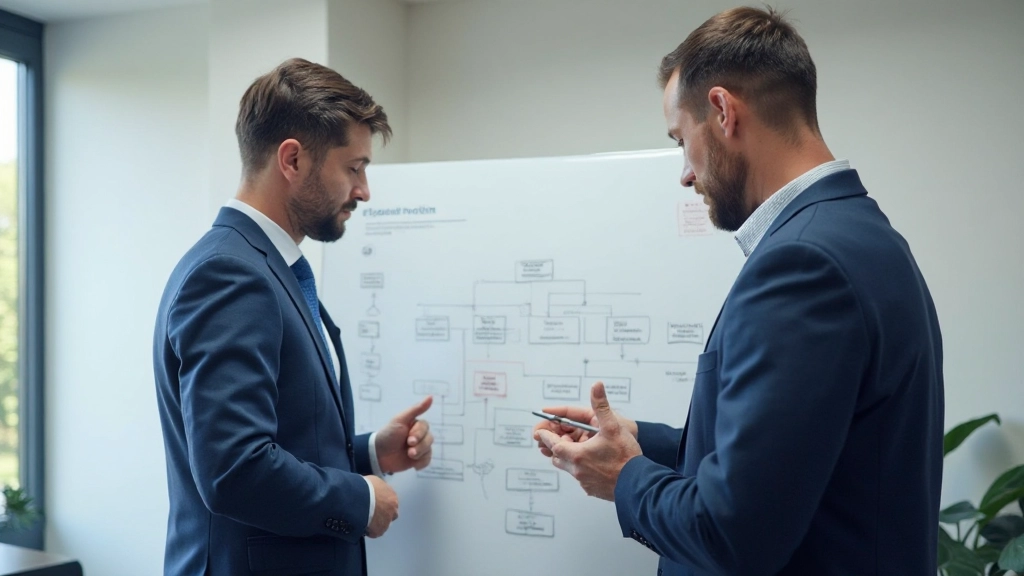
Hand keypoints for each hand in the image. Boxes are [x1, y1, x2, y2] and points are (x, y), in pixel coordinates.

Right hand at [365, 475, 397, 537]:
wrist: (359, 499)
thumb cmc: (364, 487)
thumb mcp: (373, 482)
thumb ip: (377, 489)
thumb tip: (373, 491)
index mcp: (393, 496)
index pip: (391, 502)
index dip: (383, 504)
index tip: (375, 505)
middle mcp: (393, 509)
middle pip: (391, 514)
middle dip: (384, 514)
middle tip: (372, 514)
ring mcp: (387, 521)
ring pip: (384, 524)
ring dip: (377, 523)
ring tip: (365, 521)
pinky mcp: (379, 531)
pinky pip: (375, 532)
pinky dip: (370, 531)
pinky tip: (362, 527)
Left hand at [376, 396, 433, 473]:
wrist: (378, 455)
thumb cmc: (389, 435)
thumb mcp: (400, 419)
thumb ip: (416, 409)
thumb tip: (431, 397)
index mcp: (415, 425)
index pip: (425, 427)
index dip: (419, 434)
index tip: (409, 439)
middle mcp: (419, 435)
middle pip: (429, 439)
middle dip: (420, 446)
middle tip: (409, 450)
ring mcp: (419, 447)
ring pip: (429, 450)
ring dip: (420, 454)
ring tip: (409, 456)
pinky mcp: (418, 459)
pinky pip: (427, 460)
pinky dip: (421, 463)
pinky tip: (414, 465)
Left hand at [534, 382, 641, 500]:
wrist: (638, 484)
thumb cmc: (626, 457)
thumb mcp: (613, 427)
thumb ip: (601, 405)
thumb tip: (596, 386)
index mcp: (577, 454)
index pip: (552, 444)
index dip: (546, 436)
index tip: (540, 431)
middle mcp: (577, 470)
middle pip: (557, 457)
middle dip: (557, 446)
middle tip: (564, 438)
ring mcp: (584, 482)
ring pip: (568, 468)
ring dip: (570, 457)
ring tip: (580, 448)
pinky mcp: (592, 489)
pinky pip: (581, 478)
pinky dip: (582, 468)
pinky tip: (594, 463)